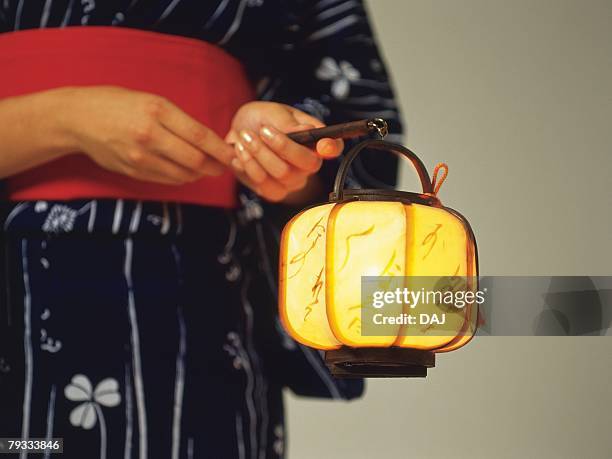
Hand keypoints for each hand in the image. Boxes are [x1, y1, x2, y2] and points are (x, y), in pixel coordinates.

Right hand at [63, 86, 234, 184]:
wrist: (77, 118)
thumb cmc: (117, 104)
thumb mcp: (151, 101)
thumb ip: (179, 120)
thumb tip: (208, 140)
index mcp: (157, 111)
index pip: (199, 136)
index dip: (221, 150)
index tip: (233, 155)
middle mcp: (149, 135)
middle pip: (195, 160)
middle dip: (215, 166)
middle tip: (225, 166)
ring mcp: (140, 156)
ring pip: (183, 174)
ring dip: (200, 174)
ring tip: (207, 168)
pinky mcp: (133, 171)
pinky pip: (167, 179)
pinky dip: (182, 177)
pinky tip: (187, 171)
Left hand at [226, 101, 343, 201]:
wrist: (239, 133)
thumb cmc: (262, 120)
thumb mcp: (273, 112)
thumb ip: (287, 123)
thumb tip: (306, 131)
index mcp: (315, 141)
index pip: (334, 147)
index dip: (332, 148)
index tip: (323, 145)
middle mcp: (308, 165)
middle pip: (306, 164)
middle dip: (280, 146)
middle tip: (261, 130)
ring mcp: (292, 181)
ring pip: (282, 173)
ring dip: (259, 153)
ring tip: (244, 137)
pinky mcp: (274, 192)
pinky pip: (264, 184)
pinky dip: (248, 165)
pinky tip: (240, 153)